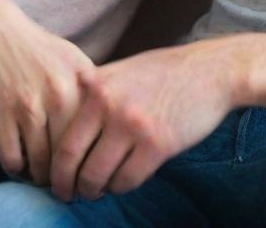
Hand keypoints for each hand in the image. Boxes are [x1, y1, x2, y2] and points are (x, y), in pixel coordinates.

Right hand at [0, 0, 94, 185]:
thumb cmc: (41, 48)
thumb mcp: (75, 59)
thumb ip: (94, 90)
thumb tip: (112, 125)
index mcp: (82, 82)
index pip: (97, 135)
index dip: (96, 160)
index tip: (93, 173)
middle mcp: (59, 94)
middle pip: (70, 155)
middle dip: (70, 178)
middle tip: (69, 187)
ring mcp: (29, 104)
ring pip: (41, 163)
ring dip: (42, 178)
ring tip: (46, 180)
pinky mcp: (2, 113)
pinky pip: (12, 159)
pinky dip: (17, 171)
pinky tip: (22, 167)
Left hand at [50, 40, 242, 201]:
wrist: (209, 70)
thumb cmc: (165, 72)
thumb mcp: (122, 70)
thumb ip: (95, 90)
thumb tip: (66, 119)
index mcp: (97, 86)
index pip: (63, 137)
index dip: (55, 167)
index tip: (55, 180)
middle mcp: (109, 105)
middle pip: (72, 162)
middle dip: (68, 186)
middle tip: (69, 194)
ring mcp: (133, 125)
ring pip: (98, 177)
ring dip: (95, 190)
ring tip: (98, 189)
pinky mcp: (157, 144)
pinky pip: (127, 181)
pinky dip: (121, 187)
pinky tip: (123, 180)